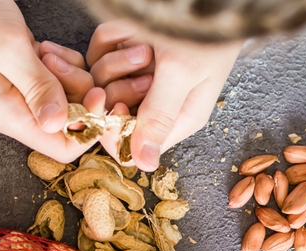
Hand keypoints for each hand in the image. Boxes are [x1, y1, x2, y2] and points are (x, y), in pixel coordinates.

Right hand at [0, 0, 96, 162]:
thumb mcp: (6, 49)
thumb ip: (36, 86)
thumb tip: (57, 124)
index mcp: (8, 116)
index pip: (62, 149)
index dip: (88, 128)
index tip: (95, 96)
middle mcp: (18, 112)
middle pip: (73, 122)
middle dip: (78, 91)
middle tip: (53, 61)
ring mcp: (25, 94)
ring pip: (72, 97)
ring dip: (70, 72)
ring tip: (42, 50)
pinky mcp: (31, 76)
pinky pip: (65, 78)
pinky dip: (64, 61)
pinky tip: (42, 46)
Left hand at [86, 20, 242, 170]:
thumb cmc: (205, 33)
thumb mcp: (183, 75)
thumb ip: (159, 117)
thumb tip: (145, 165)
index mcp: (176, 119)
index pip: (130, 146)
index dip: (114, 130)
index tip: (116, 104)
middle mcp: (155, 101)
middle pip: (111, 112)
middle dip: (119, 86)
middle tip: (146, 62)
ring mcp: (139, 74)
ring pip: (101, 80)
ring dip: (116, 59)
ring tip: (146, 44)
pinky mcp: (127, 50)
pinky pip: (100, 51)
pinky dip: (112, 37)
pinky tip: (134, 30)